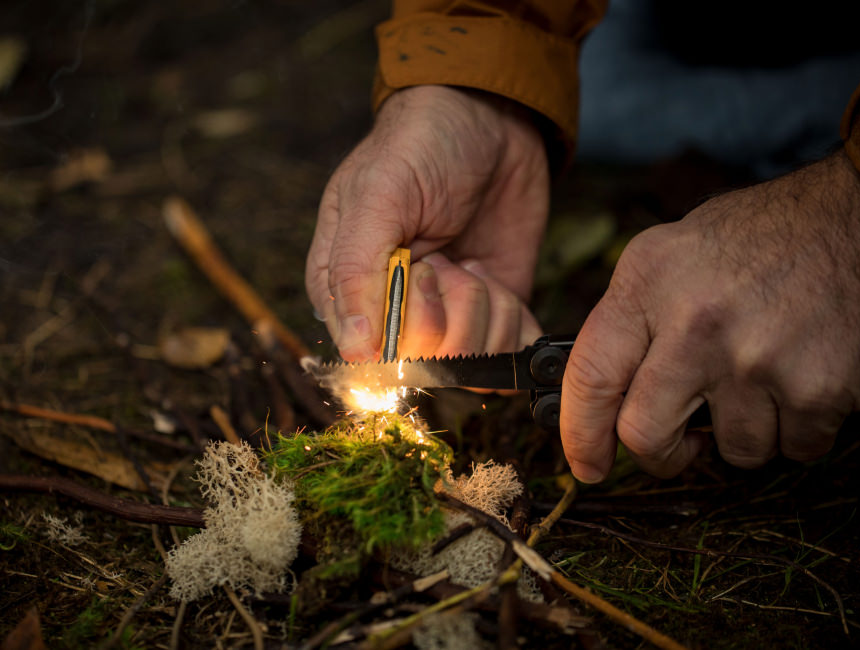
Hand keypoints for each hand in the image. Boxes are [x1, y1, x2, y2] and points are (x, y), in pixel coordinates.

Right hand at [306, 85, 548, 361]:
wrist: (491, 118)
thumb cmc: (420, 147)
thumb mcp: (376, 196)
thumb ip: (354, 271)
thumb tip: (354, 351)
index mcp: (345, 291)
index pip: (369, 352)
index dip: (404, 319)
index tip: (420, 268)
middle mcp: (391, 316)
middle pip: (425, 361)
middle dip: (449, 306)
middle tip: (446, 256)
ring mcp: (444, 320)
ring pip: (470, 361)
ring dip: (484, 308)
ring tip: (471, 262)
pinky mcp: (489, 320)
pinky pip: (506, 357)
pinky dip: (514, 322)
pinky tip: (496, 279)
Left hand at [561, 151, 859, 481]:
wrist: (852, 217)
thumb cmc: (756, 239)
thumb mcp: (668, 255)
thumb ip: (630, 319)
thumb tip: (597, 396)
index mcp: (648, 283)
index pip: (591, 376)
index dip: (580, 434)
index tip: (586, 464)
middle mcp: (694, 324)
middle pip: (645, 434)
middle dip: (660, 455)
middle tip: (678, 446)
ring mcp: (756, 360)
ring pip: (733, 451)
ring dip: (743, 433)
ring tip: (758, 381)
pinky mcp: (816, 388)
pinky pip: (796, 447)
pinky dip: (799, 429)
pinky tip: (799, 379)